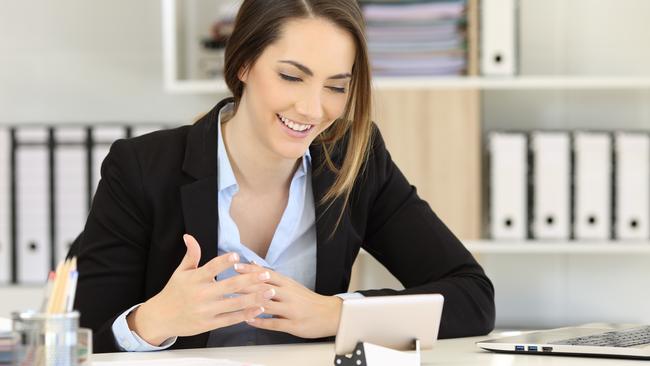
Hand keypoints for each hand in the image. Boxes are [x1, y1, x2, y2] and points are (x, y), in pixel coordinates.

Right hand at [127, 234, 274, 345]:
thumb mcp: (180, 272)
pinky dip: (245, 314)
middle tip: (266, 274)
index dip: (224, 261)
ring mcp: (206, 310)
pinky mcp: (209, 324)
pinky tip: (259, 309)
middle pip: (229, 286)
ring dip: (254, 298)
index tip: (237, 256)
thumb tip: (189, 236)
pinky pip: (230, 319)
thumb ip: (191, 255)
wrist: (160, 318)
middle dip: (250, 280)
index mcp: (195, 279)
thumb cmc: (173, 292)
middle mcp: (201, 294)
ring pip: (234, 304)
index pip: (211, 268)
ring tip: (270, 292)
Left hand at [234, 263, 342, 338]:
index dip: (250, 270)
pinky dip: (261, 321)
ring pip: (268, 304)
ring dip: (250, 303)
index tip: (235, 265)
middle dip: (245, 285)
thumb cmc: (307, 300)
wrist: (330, 314)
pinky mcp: (293, 324)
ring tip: (233, 302)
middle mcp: (288, 294)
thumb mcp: (291, 284)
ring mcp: (290, 309)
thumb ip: (272, 277)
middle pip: (264, 287)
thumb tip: (255, 264)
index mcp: (287, 283)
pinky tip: (249, 320)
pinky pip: (275, 323)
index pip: (266, 274)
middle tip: (228, 283)